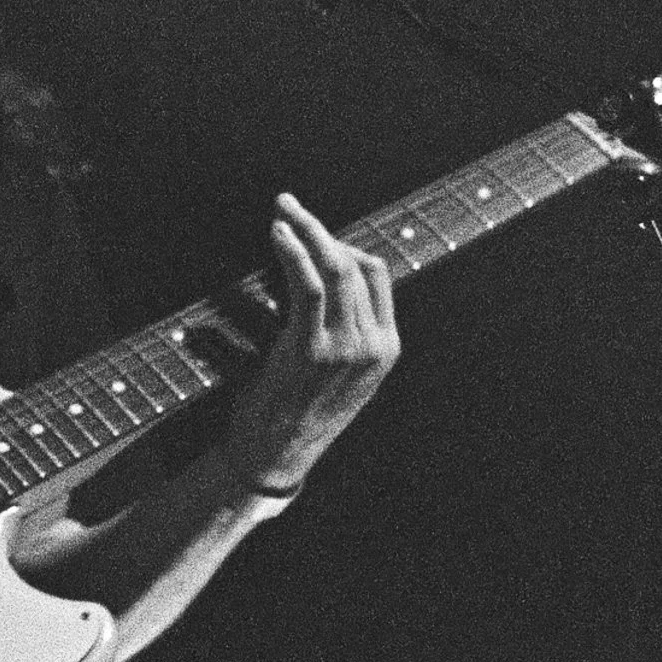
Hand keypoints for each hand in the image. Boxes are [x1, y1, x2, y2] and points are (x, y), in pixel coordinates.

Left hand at [222, 193, 398, 500]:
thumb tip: (319, 276)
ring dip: (306, 232)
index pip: (376, 274)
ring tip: (281, 211)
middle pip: (358, 264)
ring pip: (335, 269)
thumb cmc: (296, 411)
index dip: (343, 244)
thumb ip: (340, 330)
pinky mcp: (313, 350)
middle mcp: (374, 346)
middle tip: (289, 205)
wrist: (276, 456)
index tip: (312, 231)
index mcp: (386, 348)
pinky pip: (309, 286)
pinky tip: (278, 235)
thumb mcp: (334, 372)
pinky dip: (293, 253)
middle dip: (321, 229)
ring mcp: (347, 348)